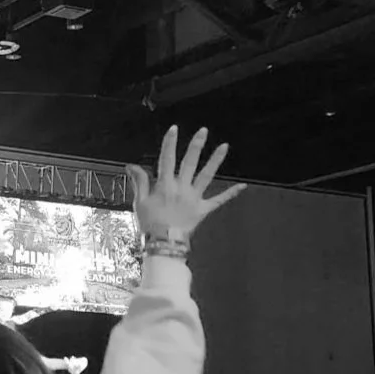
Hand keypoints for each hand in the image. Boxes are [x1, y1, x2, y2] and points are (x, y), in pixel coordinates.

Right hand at [126, 125, 244, 239]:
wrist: (163, 244)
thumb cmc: (150, 223)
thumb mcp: (140, 202)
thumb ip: (140, 181)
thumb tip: (131, 165)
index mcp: (165, 185)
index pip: (166, 159)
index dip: (170, 143)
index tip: (174, 129)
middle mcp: (182, 188)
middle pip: (190, 162)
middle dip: (196, 145)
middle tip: (204, 131)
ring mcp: (194, 198)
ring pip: (206, 176)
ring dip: (215, 160)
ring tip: (224, 146)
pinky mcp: (203, 209)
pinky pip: (219, 200)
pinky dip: (231, 194)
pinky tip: (242, 186)